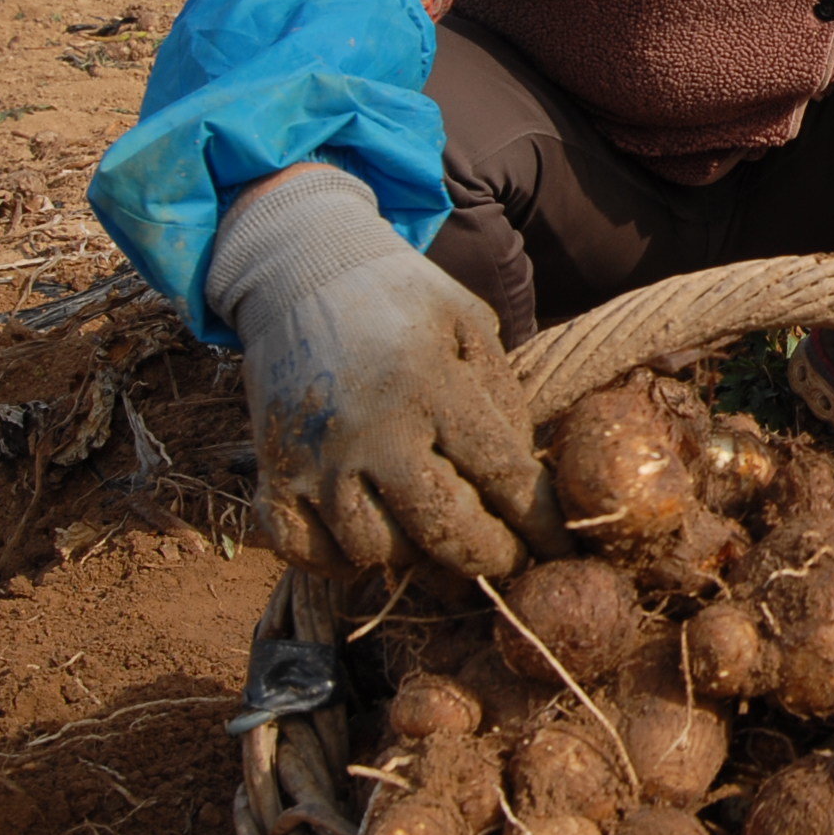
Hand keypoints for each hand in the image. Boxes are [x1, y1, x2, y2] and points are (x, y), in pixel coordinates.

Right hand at [211, 167, 567, 577]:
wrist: (299, 273)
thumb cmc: (399, 300)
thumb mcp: (469, 323)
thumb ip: (502, 397)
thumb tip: (524, 477)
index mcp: (432, 385)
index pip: (502, 476)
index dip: (539, 524)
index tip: (560, 549)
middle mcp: (372, 430)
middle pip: (442, 530)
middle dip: (488, 557)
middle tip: (509, 561)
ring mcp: (316, 459)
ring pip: (377, 551)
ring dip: (414, 555)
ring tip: (435, 533)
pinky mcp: (272, 474)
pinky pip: (309, 553)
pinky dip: (341, 560)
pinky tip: (370, 535)